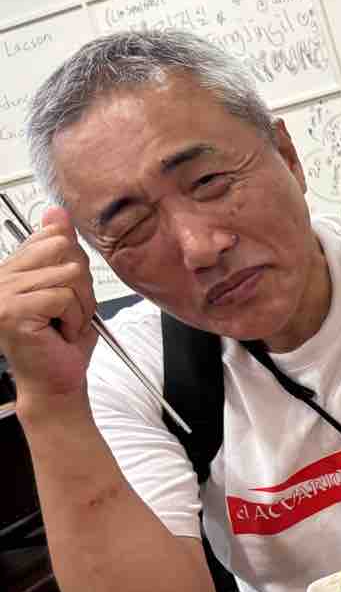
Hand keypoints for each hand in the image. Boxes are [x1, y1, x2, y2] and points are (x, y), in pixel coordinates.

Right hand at [0, 207, 97, 404]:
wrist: (58, 380)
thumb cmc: (63, 341)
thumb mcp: (72, 288)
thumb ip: (64, 251)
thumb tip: (57, 211)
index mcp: (13, 269)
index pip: (51, 236)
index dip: (74, 265)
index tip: (66, 295)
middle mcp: (1, 277)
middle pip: (64, 249)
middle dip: (82, 283)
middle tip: (70, 311)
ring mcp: (2, 294)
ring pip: (68, 274)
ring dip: (80, 304)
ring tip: (65, 323)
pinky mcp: (12, 310)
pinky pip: (63, 297)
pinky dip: (74, 318)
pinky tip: (60, 333)